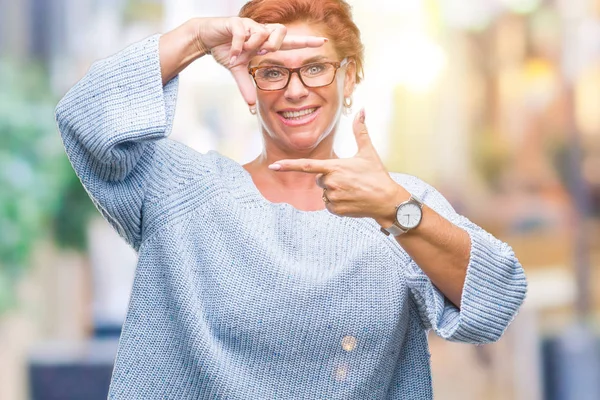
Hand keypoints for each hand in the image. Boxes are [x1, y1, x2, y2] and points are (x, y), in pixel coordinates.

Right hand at [192, 17, 327, 106]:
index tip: (323, 42)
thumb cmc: (226, 50)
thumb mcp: (237, 70)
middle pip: (282, 32)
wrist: (206, 37)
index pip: (291, 42)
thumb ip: (246, 85)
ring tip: (241, 53)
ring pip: (262, 33)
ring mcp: (250, 26)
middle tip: (263, 53)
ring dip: (252, 46)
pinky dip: (238, 45)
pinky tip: (233, 53)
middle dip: (275, 44)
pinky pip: (243, 33)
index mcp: (266, 43)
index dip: (306, 42)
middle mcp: (261, 32)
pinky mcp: (236, 22)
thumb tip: (251, 104)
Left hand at [268, 110, 409, 225]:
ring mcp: (333, 198)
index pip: (306, 166)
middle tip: (349, 179)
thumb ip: (360, 130)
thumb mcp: (368, 152)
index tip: (273, 166)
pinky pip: (329, 205)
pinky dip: (338, 203)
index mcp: (334, 167)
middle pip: (319, 179)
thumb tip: (362, 109)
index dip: (288, 166)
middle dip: (329, 179)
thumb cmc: (377, 175)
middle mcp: (330, 183)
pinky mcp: (336, 210)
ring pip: (324, 193)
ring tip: (352, 190)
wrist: (387, 201)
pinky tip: (351, 200)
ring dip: (334, 192)